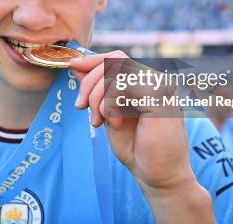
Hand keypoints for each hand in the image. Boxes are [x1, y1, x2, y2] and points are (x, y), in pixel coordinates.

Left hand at [70, 52, 212, 222]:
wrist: (157, 175)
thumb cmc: (136, 147)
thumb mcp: (109, 113)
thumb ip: (98, 90)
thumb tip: (77, 66)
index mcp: (145, 81)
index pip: (117, 57)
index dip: (93, 60)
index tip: (73, 68)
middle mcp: (155, 79)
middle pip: (114, 60)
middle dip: (89, 82)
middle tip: (80, 107)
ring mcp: (160, 86)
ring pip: (116, 71)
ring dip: (97, 97)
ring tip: (97, 120)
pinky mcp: (159, 97)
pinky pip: (122, 86)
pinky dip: (109, 104)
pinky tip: (114, 123)